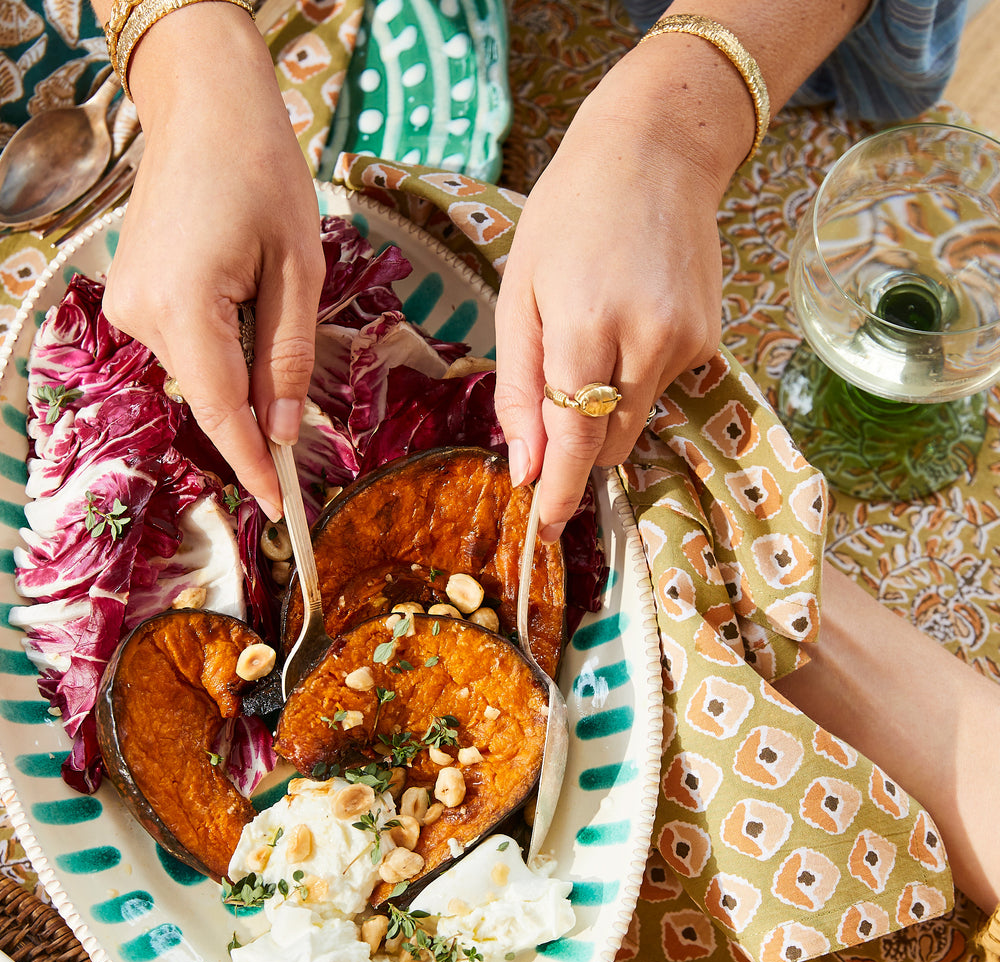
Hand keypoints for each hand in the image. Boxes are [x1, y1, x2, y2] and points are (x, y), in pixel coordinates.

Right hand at [101, 4, 323, 519]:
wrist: (206, 108)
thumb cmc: (263, 174)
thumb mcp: (299, 272)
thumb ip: (289, 359)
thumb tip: (284, 432)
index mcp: (185, 307)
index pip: (222, 411)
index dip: (252, 465)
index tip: (279, 511)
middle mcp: (144, 313)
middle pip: (210, 395)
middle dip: (256, 419)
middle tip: (301, 440)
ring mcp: (130, 303)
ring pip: (198, 373)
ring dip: (240, 375)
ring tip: (272, 314)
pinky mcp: (133, 294)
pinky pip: (186, 345)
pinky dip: (221, 350)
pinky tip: (244, 304)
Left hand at [494, 40, 743, 540]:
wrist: (656, 151)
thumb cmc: (569, 215)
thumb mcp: (520, 294)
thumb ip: (521, 388)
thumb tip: (525, 466)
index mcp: (587, 325)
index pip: (575, 438)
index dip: (558, 490)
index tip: (545, 529)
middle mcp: (647, 340)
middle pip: (609, 442)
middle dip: (577, 449)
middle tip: (550, 422)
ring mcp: (688, 342)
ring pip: (637, 421)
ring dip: (605, 412)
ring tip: (591, 342)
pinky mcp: (710, 340)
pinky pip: (661, 389)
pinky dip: (635, 378)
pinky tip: (628, 322)